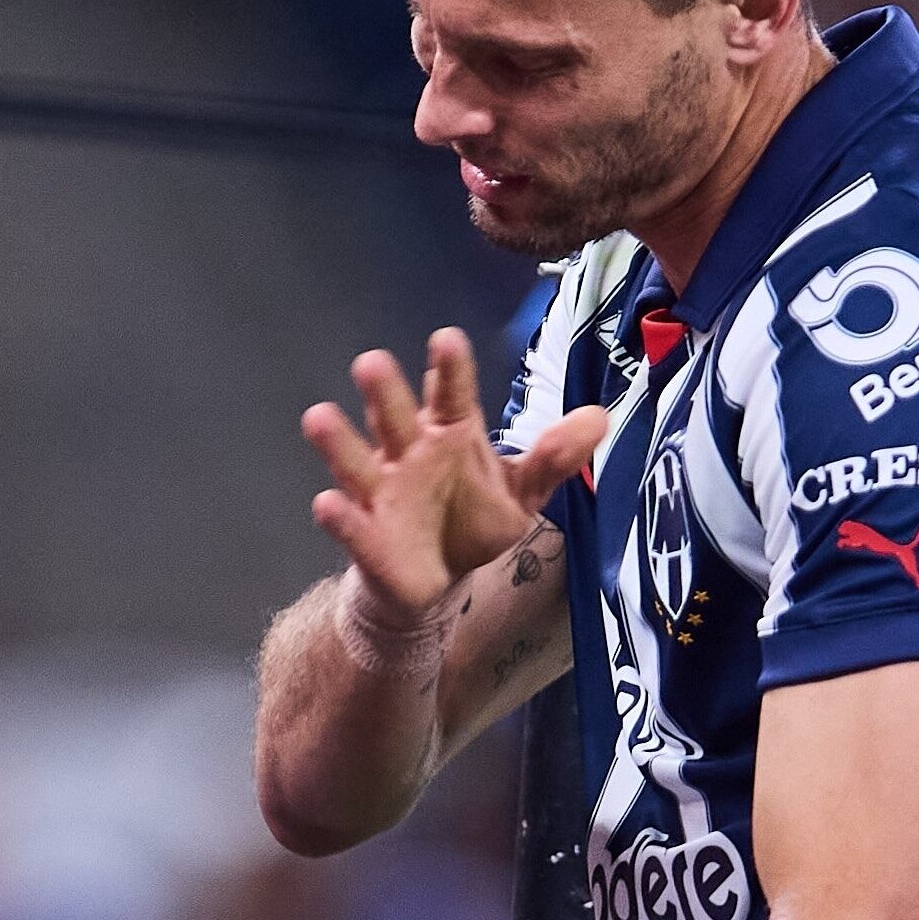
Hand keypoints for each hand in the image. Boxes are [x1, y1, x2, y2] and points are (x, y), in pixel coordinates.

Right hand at [304, 328, 606, 630]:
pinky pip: (350, 522)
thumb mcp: (523, 491)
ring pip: (356, 460)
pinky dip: (339, 515)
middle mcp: (410, 452)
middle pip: (395, 416)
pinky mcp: (366, 535)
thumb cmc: (473, 519)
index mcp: (450, 434)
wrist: (438, 580)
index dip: (448, 369)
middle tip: (371, 363)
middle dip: (384, 392)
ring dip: (338, 441)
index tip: (446, 340)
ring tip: (318, 417)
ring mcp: (382, 491)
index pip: (450, 394)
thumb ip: (554, 456)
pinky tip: (327, 505)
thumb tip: (601, 417)